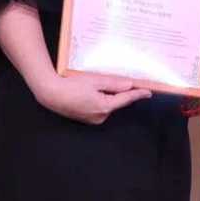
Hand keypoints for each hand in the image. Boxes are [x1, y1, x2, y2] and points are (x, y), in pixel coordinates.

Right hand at [36, 73, 150, 124]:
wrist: (50, 94)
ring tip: (98, 83)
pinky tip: (92, 90)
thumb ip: (114, 83)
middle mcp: (100, 116)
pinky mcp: (86, 118)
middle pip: (116, 102)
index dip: (138, 94)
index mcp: (104, 107)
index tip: (149, 92)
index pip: (126, 100)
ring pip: (107, 104)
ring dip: (109, 95)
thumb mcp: (95, 81)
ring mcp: (92, 119)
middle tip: (122, 80)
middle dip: (120, 92)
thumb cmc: (72, 86)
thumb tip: (130, 85)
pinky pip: (99, 107)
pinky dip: (100, 99)